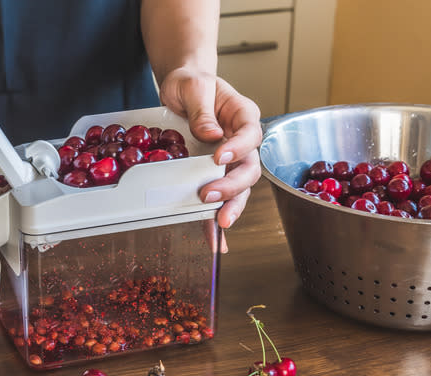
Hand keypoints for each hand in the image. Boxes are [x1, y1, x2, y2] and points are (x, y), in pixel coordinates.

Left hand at [158, 67, 261, 250]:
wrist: (180, 87)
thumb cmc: (191, 82)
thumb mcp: (192, 86)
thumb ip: (202, 109)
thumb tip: (211, 133)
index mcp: (243, 115)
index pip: (250, 134)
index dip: (238, 147)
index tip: (218, 157)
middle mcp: (241, 140)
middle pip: (249, 167)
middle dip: (232, 185)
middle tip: (209, 194)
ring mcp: (230, 159)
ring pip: (240, 187)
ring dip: (230, 205)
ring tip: (218, 222)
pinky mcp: (213, 173)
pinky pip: (219, 197)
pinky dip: (215, 218)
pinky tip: (215, 238)